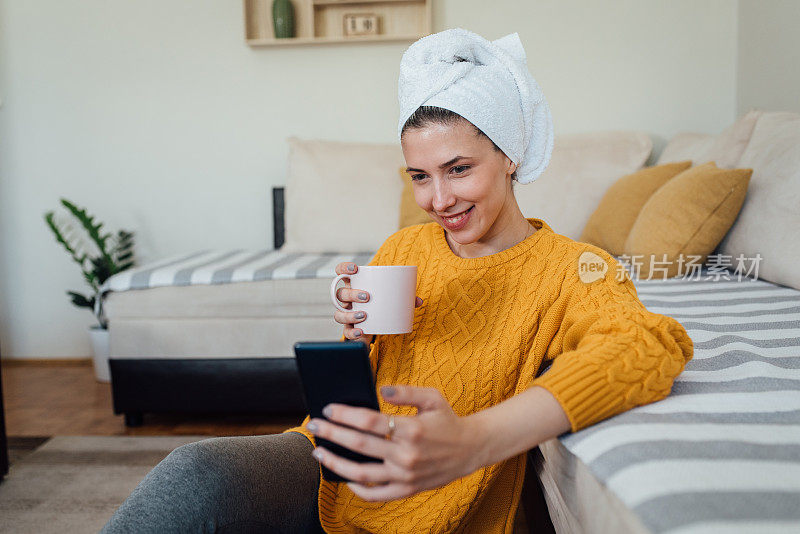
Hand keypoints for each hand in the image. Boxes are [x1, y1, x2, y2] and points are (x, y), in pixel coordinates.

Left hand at [306, 385, 484, 500]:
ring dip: (336, 463)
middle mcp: (407, 455)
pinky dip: (358, 489)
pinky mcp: (408, 489)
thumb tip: (380, 388)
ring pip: (362, 473)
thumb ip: (405, 391)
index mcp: (412, 429)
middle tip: (314, 426)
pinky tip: (344, 477)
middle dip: (332, 434)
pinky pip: (377, 495)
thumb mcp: (432, 397)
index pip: (369, 421)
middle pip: (359, 445)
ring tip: (319, 453)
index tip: (329, 409)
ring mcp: (406, 476)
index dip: (345, 415)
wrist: (470, 449)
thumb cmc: (448, 420)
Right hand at [333, 262, 423, 343]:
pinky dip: (352, 332)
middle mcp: (346, 300)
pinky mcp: (349, 329)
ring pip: (339, 313)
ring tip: (364, 315)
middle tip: (367, 296)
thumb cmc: (381, 306)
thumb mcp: (391, 299)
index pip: (341, 273)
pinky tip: (361, 331)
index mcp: (355, 286)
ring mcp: (346, 315)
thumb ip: (404, 298)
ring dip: (349, 314)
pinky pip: (345, 332)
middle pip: (340, 293)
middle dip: (352, 294)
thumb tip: (419, 300)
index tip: (355, 269)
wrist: (377, 327)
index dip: (344, 268)